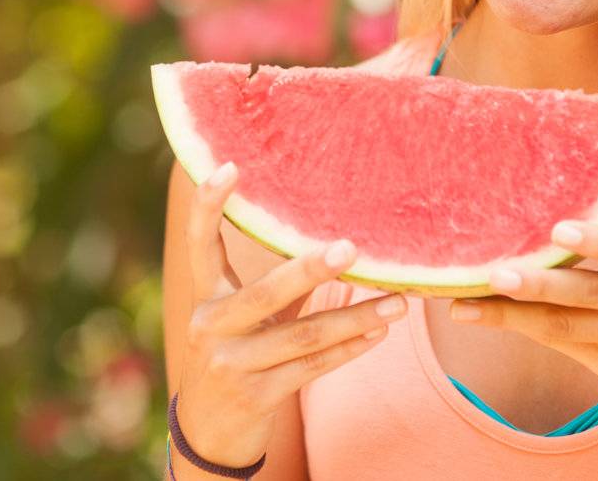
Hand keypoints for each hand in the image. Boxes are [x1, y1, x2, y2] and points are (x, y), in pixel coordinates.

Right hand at [174, 161, 407, 468]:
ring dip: (356, 319)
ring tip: (398, 302)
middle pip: (264, 295)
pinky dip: (349, 349)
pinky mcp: (257, 396)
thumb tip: (330, 240)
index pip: (199, 243)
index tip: (230, 165)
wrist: (207, 431)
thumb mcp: (239, 317)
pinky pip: (312, 367)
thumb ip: (274, 285)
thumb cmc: (233, 352)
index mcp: (204, 295)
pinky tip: (379, 332)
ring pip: (303, 337)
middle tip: (351, 248)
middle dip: (309, 271)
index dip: (209, 204)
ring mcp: (231, 365)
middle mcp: (210, 326)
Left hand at [449, 220, 597, 431]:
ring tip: (469, 301)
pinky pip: (561, 342)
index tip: (560, 230)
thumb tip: (535, 226)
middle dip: (540, 281)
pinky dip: (519, 327)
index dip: (595, 238)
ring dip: (513, 311)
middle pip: (588, 288)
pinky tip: (481, 316)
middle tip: (497, 274)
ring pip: (566, 321)